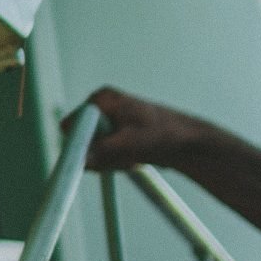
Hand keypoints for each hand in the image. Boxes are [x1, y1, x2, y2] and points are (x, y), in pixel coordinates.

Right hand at [83, 86, 213, 173]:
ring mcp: (106, 121)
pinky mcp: (113, 135)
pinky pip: (103, 155)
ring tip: (133, 157)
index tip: (85, 162)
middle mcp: (100, 107)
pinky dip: (116, 162)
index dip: (78, 145)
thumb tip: (80, 161)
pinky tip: (134, 159)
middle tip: (122, 158)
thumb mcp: (130, 143)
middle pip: (81, 140)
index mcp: (102, 98)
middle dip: (98, 155)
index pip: (73, 124)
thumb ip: (103, 151)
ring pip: (92, 151)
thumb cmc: (164, 135)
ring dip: (109, 161)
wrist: (188, 143)